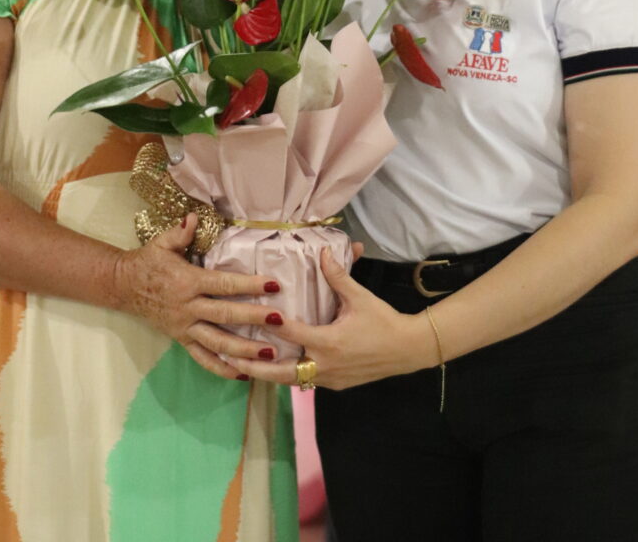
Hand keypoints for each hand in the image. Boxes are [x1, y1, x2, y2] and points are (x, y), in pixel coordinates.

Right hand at [112, 214, 283, 379]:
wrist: (124, 286)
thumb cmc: (148, 261)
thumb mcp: (162, 243)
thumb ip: (180, 232)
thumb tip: (194, 217)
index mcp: (187, 281)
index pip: (222, 284)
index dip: (248, 285)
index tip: (272, 285)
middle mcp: (187, 307)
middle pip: (224, 315)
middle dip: (253, 318)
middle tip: (279, 320)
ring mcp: (184, 327)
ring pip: (217, 342)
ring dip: (243, 349)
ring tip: (269, 354)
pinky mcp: (181, 340)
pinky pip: (202, 358)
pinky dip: (221, 368)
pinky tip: (242, 374)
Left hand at [228, 247, 437, 389]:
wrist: (407, 350)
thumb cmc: (383, 321)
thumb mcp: (360, 297)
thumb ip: (338, 277)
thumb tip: (323, 252)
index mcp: (328, 342)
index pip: (291, 333)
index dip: (270, 324)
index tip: (250, 316)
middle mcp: (324, 365)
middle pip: (281, 371)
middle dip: (254, 366)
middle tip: (229, 357)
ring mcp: (329, 379)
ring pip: (291, 380)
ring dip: (269, 373)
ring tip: (243, 365)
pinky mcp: (335, 385)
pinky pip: (306, 381)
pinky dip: (289, 375)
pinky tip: (276, 367)